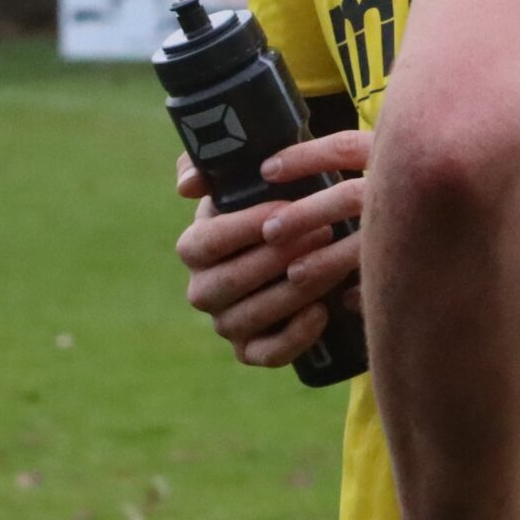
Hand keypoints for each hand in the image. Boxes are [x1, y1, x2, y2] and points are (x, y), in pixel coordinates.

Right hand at [174, 129, 369, 367]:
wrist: (307, 240)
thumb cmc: (277, 200)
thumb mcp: (247, 174)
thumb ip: (209, 164)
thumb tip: (188, 185)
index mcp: (194, 247)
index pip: (206, 242)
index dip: (245, 226)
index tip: (286, 207)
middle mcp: (203, 289)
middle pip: (230, 281)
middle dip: (278, 257)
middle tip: (321, 232)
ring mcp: (227, 323)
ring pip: (251, 317)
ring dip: (294, 291)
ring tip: (331, 264)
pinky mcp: (253, 351)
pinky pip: (268, 354)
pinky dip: (294, 337)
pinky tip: (322, 311)